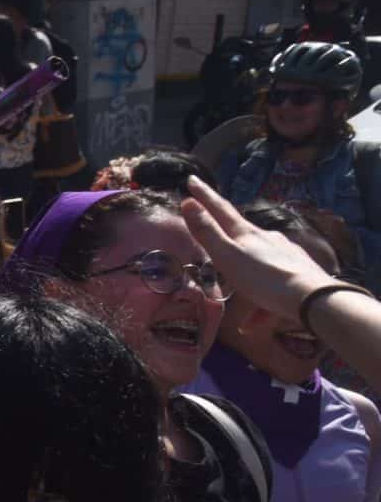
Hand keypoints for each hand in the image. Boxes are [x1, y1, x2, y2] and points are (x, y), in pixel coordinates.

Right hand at [183, 179, 332, 319]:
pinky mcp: (297, 271)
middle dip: (226, 236)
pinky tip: (257, 321)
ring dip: (244, 276)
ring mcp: (285, 254)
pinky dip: (262, 298)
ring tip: (238, 297)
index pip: (220, 209)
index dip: (204, 196)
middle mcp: (267, 238)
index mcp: (246, 234)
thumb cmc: (264, 279)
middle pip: (241, 234)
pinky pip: (273, 282)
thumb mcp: (228, 257)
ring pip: (258, 261)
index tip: (191, 180)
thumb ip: (207, 232)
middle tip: (214, 239)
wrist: (313, 298)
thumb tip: (187, 202)